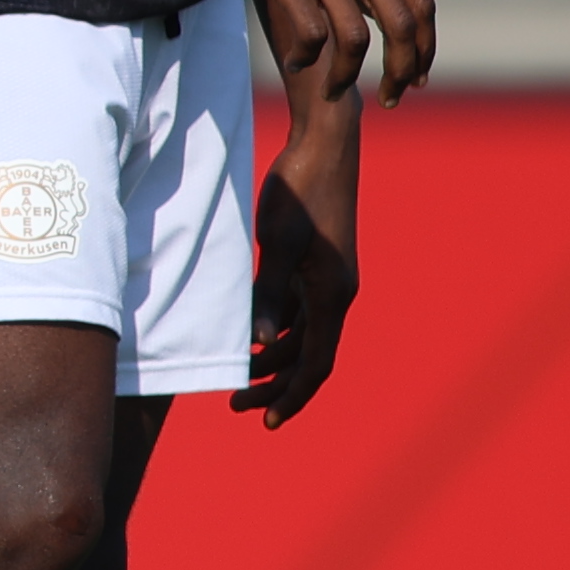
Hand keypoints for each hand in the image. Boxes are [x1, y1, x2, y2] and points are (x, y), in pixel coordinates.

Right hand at [204, 0, 434, 108]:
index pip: (422, 5)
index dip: (425, 47)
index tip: (417, 74)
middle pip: (403, 27)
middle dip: (403, 71)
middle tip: (393, 96)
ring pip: (356, 38)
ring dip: (349, 74)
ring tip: (334, 89)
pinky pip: (309, 31)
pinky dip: (306, 57)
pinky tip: (295, 61)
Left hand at [240, 51, 360, 422]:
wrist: (323, 148)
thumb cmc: (299, 190)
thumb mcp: (277, 242)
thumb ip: (268, 293)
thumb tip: (257, 342)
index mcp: (333, 295)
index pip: (316, 364)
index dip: (292, 395)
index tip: (265, 421)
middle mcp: (335, 294)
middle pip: (308, 357)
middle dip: (275, 385)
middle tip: (235, 404)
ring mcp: (326, 281)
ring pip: (300, 336)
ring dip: (270, 360)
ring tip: (234, 377)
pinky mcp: (314, 265)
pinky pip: (296, 312)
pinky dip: (273, 329)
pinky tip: (243, 337)